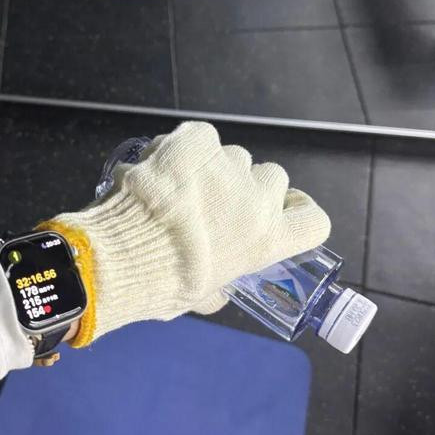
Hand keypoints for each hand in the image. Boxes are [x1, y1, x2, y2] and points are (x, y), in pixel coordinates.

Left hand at [45, 122, 330, 345]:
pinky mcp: (197, 140)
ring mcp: (228, 165)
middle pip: (272, 179)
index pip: (313, 221)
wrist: (121, 252)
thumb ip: (218, 287)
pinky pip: (202, 138)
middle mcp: (257, 199)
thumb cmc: (161, 283)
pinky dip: (186, 148)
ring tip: (178, 187)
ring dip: (213, 169)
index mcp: (266, 240)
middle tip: (214, 204)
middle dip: (248, 188)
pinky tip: (164, 166)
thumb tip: (217, 291)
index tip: (281, 213)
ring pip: (233, 157)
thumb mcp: (201, 296)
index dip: (298, 213)